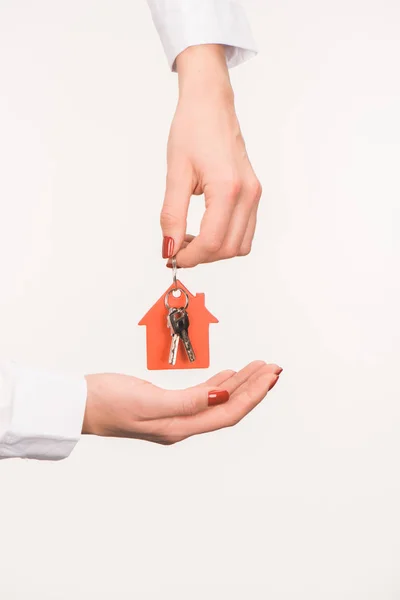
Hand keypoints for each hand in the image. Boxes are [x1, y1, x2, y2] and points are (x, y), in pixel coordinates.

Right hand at [83, 361, 280, 443]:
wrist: (79, 404)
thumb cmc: (106, 403)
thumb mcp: (147, 401)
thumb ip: (187, 401)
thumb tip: (223, 395)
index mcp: (180, 427)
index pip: (228, 412)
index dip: (252, 395)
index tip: (270, 376)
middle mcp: (182, 424)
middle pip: (228, 406)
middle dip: (254, 388)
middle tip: (273, 368)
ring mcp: (175, 415)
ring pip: (218, 399)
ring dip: (240, 383)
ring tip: (259, 368)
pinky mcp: (166, 405)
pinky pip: (202, 395)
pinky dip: (220, 383)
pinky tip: (229, 374)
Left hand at [161, 45, 261, 267]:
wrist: (211, 105)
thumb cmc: (192, 130)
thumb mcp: (176, 174)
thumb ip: (172, 215)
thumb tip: (169, 248)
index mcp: (228, 188)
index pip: (213, 241)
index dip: (190, 257)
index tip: (171, 257)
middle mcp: (248, 194)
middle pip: (228, 249)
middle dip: (201, 256)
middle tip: (176, 248)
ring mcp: (254, 195)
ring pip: (240, 246)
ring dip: (215, 251)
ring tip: (189, 239)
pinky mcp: (254, 194)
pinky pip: (245, 232)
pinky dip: (225, 240)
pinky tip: (204, 229)